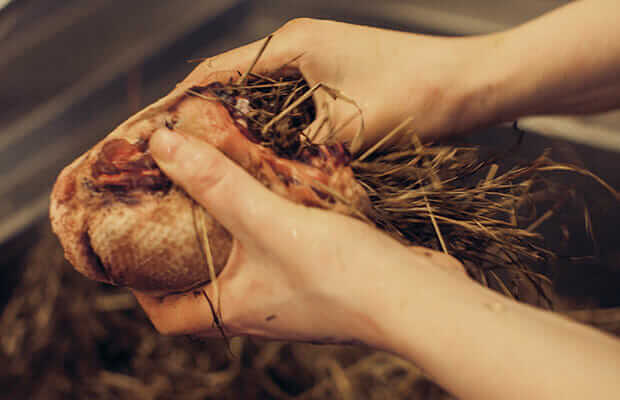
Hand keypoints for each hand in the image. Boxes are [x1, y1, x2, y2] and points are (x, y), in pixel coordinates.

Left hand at [133, 128, 464, 343]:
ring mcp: (294, 297)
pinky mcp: (324, 279)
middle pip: (205, 285)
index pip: (168, 316)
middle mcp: (262, 309)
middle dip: (184, 250)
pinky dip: (272, 225)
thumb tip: (164, 146)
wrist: (418, 297)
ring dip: (231, 232)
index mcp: (236, 309)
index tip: (131, 254)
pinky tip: (279, 193)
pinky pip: (283, 252)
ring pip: (247, 265)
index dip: (140, 291)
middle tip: (173, 208)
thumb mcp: (268, 223)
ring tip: (221, 191)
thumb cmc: (340, 275)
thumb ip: (218, 183)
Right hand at [182, 19, 489, 150]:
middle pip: (234, 80)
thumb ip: (292, 150)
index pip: (216, 72)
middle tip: (181, 151)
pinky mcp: (334, 75)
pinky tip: (264, 152)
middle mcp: (299, 46)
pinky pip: (288, 101)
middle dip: (205, 114)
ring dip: (239, 122)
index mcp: (292, 45)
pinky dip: (271, 123)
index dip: (181, 100)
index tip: (153, 125)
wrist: (467, 84)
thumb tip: (257, 172)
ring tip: (214, 158)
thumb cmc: (413, 96)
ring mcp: (318, 59)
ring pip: (261, 93)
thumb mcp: (344, 130)